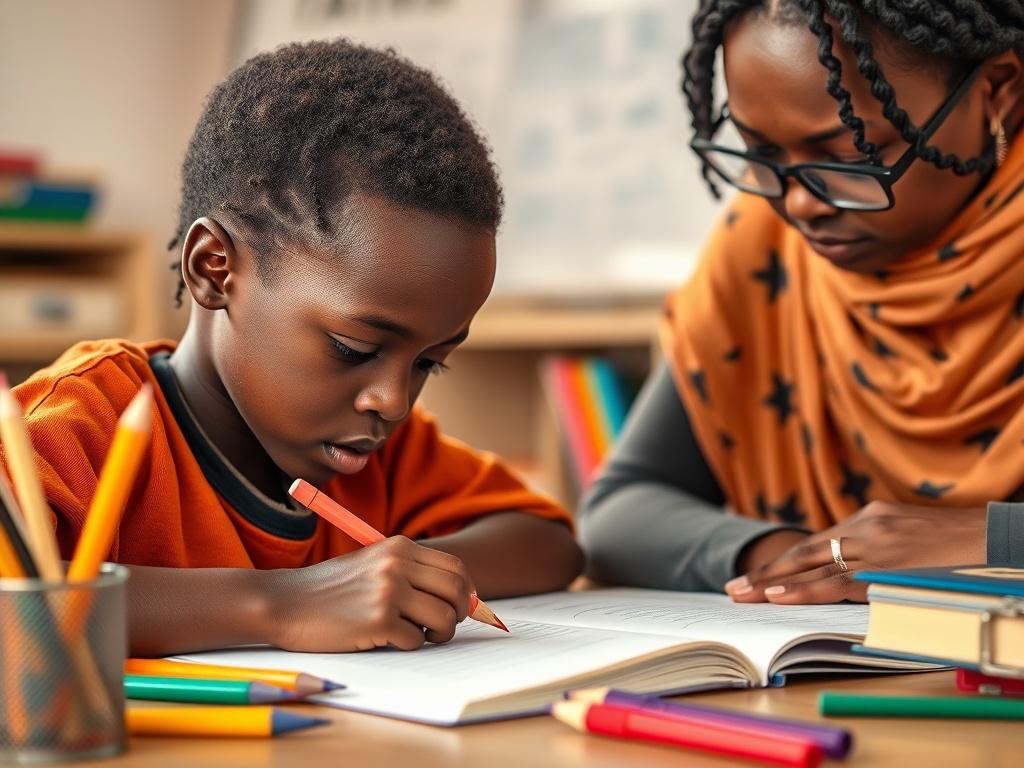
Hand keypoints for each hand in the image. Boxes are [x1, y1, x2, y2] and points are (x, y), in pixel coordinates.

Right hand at [266, 536, 471, 651]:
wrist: (285, 602)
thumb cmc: (330, 589)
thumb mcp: (373, 564)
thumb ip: (412, 573)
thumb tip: (461, 596)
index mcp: (400, 547)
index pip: (456, 568)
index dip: (466, 592)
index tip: (460, 608)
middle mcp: (398, 565)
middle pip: (457, 591)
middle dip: (458, 615)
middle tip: (442, 627)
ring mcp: (388, 592)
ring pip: (444, 618)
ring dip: (438, 634)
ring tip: (419, 635)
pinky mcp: (378, 621)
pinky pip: (416, 640)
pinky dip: (408, 645)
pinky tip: (387, 639)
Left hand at [724, 501, 987, 604]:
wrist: (992, 535)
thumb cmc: (954, 543)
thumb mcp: (907, 536)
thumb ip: (876, 548)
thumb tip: (849, 571)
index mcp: (869, 518)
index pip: (816, 544)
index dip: (784, 564)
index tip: (755, 577)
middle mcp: (866, 527)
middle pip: (804, 552)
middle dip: (765, 573)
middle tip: (733, 588)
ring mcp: (875, 545)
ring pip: (814, 567)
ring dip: (774, 583)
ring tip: (742, 595)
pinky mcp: (886, 564)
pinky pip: (838, 581)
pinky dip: (806, 589)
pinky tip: (780, 596)